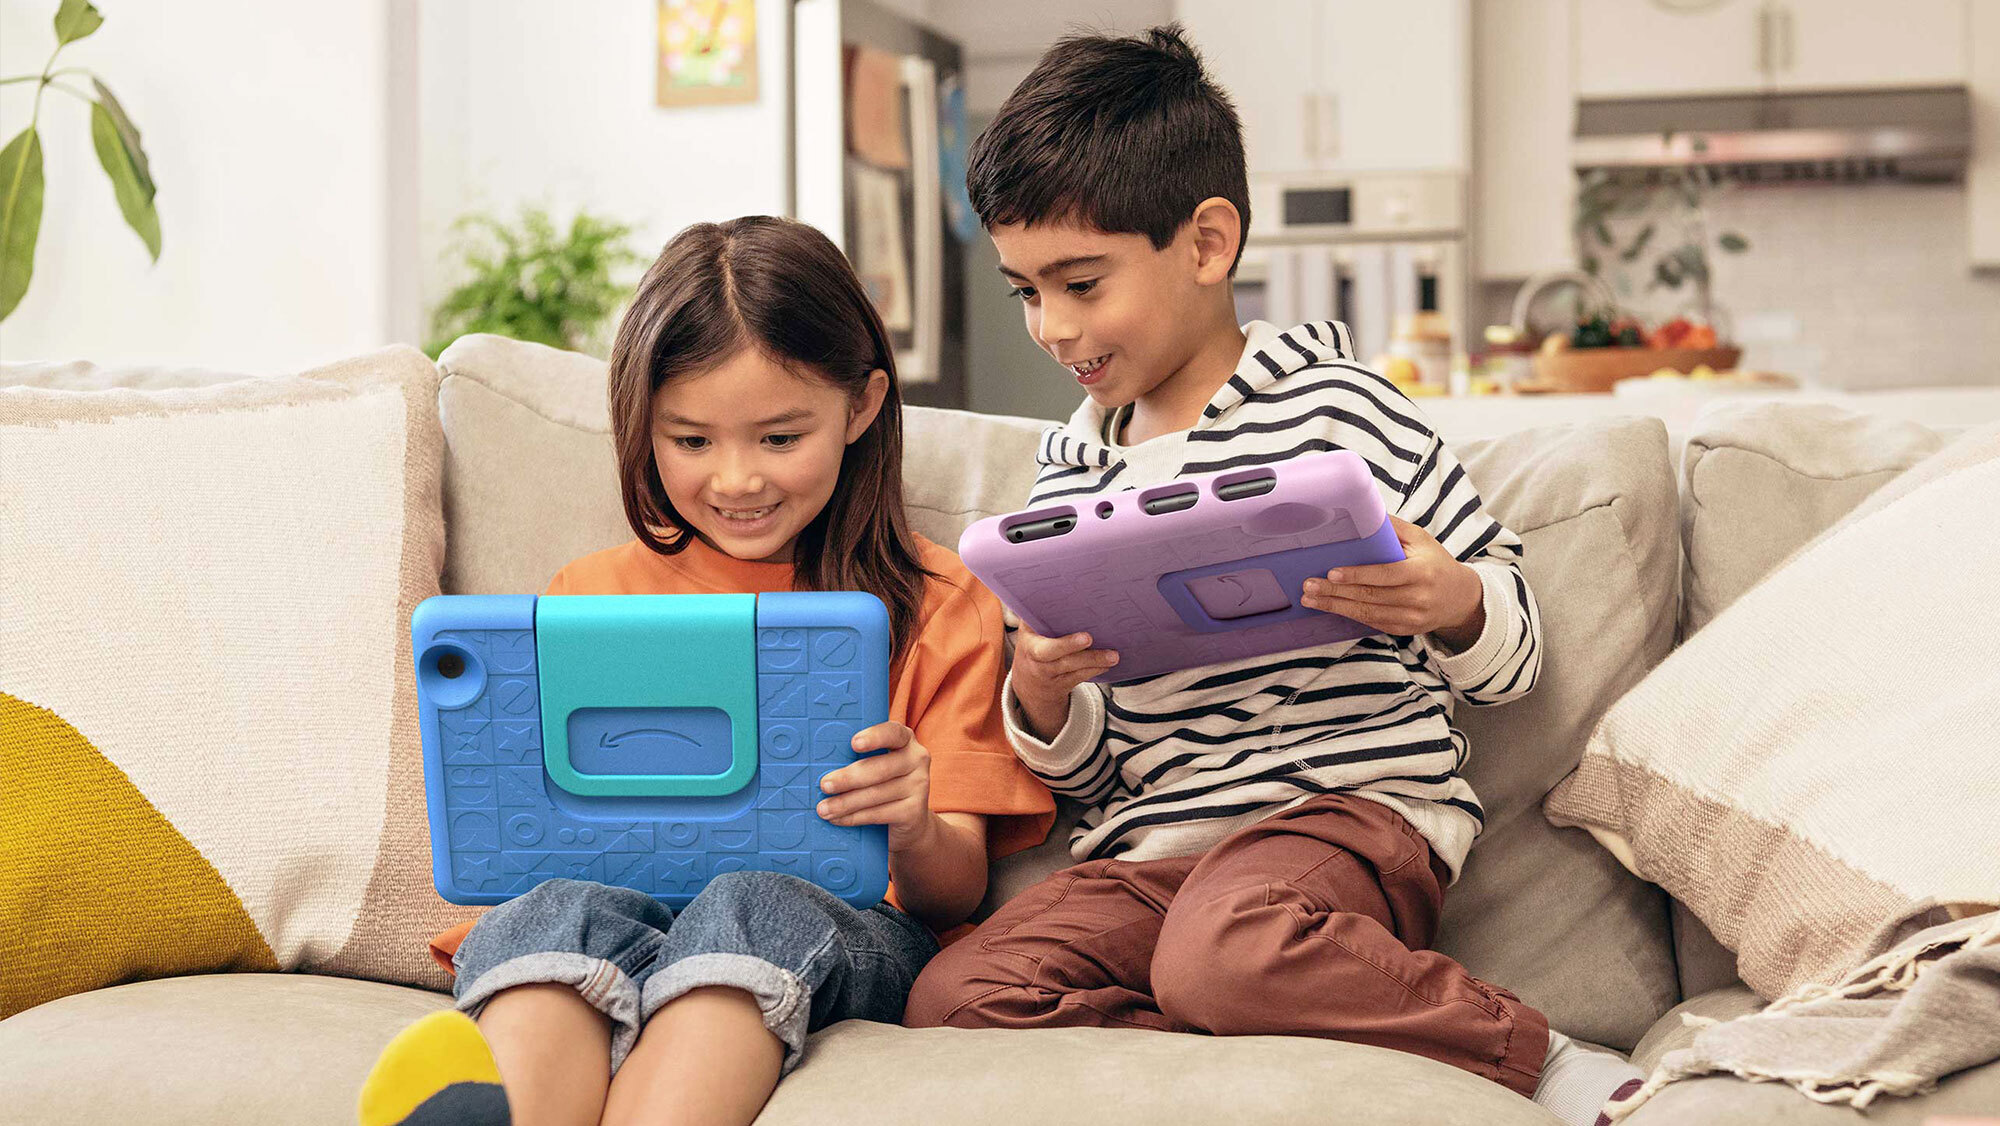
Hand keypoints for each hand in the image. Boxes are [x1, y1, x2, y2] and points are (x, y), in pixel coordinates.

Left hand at [818, 721, 935, 850]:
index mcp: (905, 740)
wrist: (910, 819)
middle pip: (880, 768)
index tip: (853, 743)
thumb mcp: (876, 764)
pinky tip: (839, 819)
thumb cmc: (882, 783)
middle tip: (824, 785)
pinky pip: (879, 814)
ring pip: (876, 794)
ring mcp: (919, 785)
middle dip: (848, 778)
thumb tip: (820, 764)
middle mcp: (917, 759)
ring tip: (824, 808)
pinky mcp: (915, 811)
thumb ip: (858, 758)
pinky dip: (855, 817)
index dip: (874, 737)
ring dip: (845, 803)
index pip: (893, 732)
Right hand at [1011, 625, 1116, 741]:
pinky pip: (1078, 678)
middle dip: (1072, 649)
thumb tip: (1055, 589)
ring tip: (1113, 656)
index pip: (1042, 641)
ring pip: (1070, 668)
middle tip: (1092, 640)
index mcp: (1028, 643)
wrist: (1027, 685)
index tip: (1086, 637)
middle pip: (1054, 656)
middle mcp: (1034, 660)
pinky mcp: (1059, 687)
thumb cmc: (1035, 645)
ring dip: (1092, 661)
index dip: (1064, 643)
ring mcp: (1046, 676)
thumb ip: (1039, 615)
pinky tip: (1108, 664)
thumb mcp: (1030, 631)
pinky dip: (1094, 670)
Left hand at [1300, 515, 1484, 649]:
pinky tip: (1332, 608)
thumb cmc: (1436, 563)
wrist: (1461, 598)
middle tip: (1309, 586)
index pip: (1385, 574)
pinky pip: (1373, 623)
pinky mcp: (1405, 630)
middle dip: (1336, 592)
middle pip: (1370, 596)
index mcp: (1421, 572)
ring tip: (1311, 599)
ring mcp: (1412, 618)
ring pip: (1368, 614)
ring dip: (1336, 607)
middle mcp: (1417, 598)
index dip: (1357, 575)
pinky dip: (1350, 616)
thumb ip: (1394, 528)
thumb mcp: (1422, 539)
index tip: (1332, 572)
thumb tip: (1365, 511)